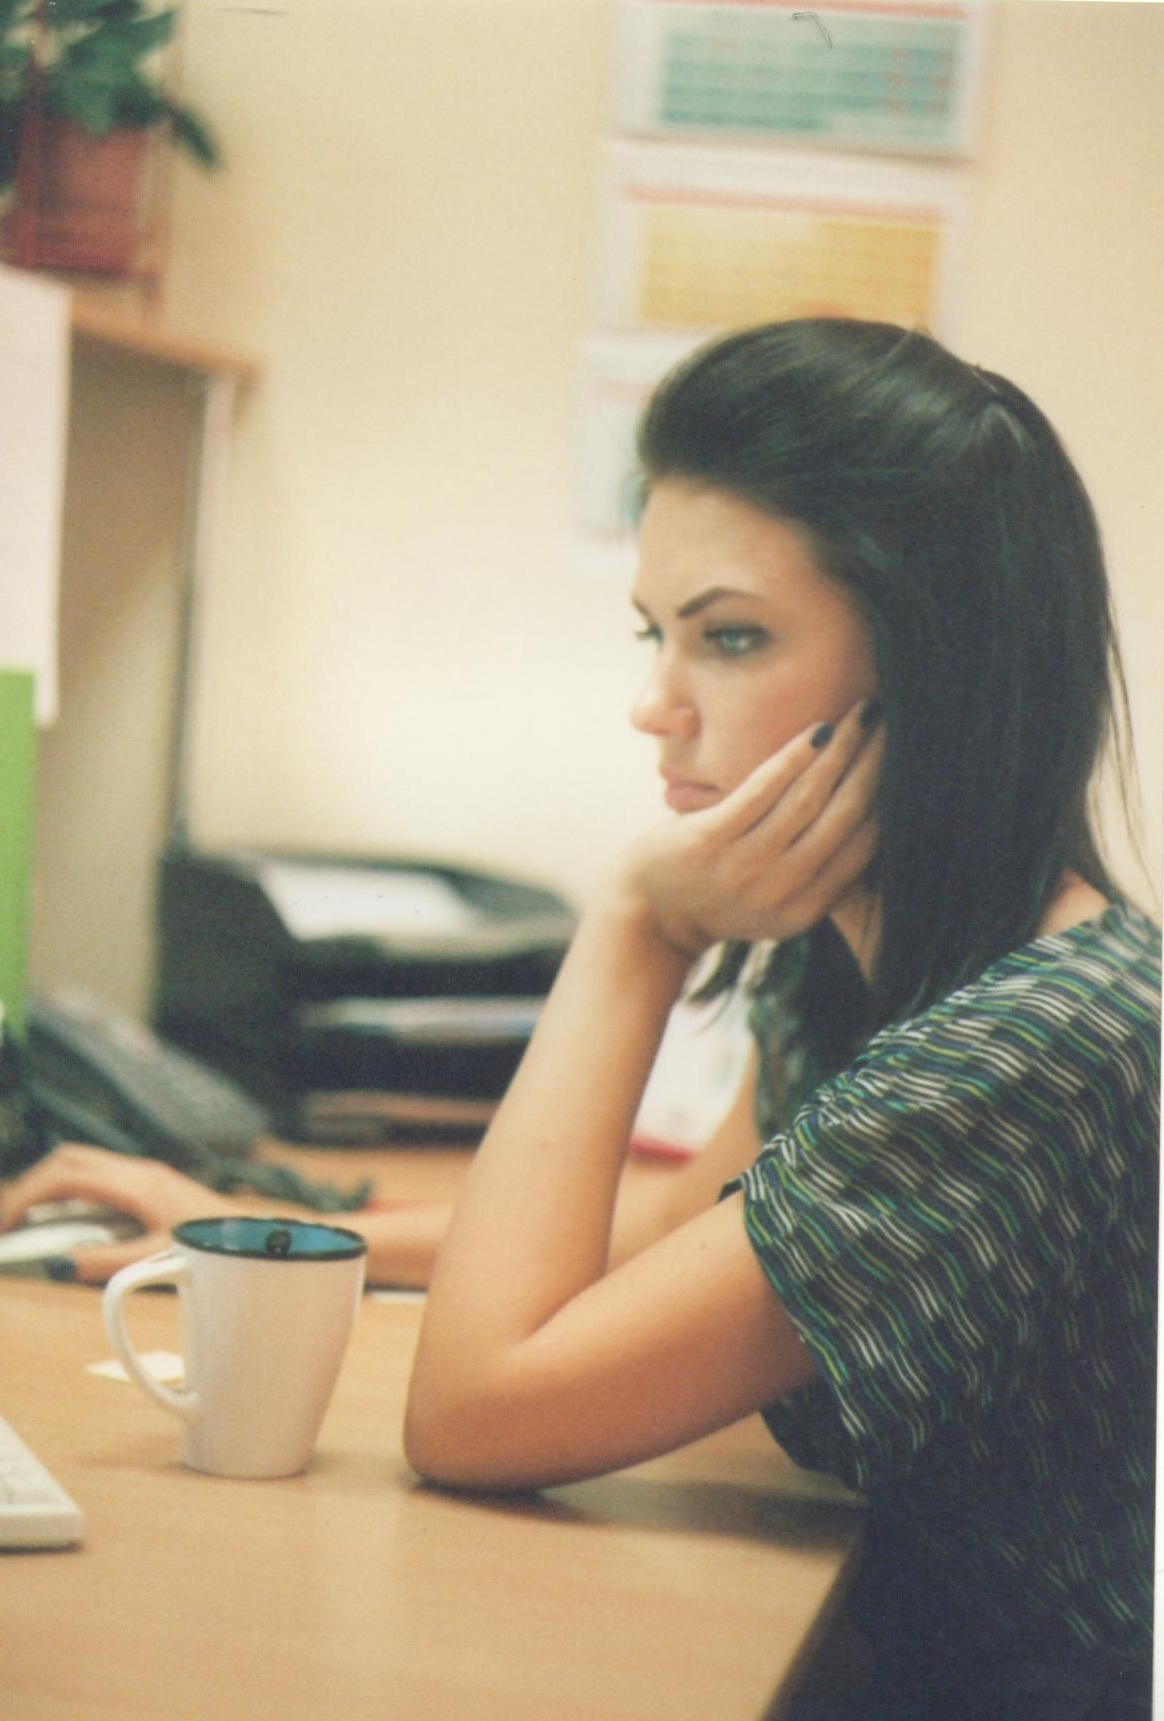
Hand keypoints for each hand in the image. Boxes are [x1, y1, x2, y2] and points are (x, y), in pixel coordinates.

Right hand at [0, 1144, 237, 1283]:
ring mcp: (141, 1172)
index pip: (65, 1177)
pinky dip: (70, 1193)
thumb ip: (107, 1264)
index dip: (26, 1196)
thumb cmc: (211, 1243)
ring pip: (80, 1163)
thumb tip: (62, 1266)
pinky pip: (96, 1175)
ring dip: (49, 1188)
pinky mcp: (145, 1181)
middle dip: (30, 1187)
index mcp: (135, 1184)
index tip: (6, 1226)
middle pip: (66, 1160)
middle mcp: (136, 1170)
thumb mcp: (156, 1260)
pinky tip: (64, 1223)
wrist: (250, 1230)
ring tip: (27, 1225)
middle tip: (10, 1225)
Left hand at [616, 700, 881, 959]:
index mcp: (805, 910)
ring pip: (809, 798)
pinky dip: (794, 757)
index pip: (865, 846)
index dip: (892, 797)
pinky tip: (818, 729)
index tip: (910, 759)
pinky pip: (763, 790)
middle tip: (897, 723)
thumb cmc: (719, 896)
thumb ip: (821, 875)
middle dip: (877, 763)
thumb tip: (876, 825)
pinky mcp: (710, 840)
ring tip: (865, 714)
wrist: (649, 914)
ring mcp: (744, 867)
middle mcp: (781, 892)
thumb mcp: (778, 903)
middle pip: (845, 816)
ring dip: (843, 749)